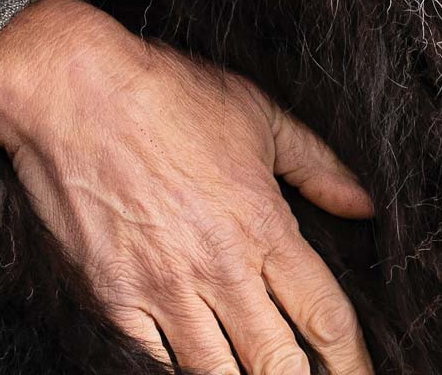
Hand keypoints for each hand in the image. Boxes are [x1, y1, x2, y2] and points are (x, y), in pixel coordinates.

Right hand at [0, 0, 374, 374]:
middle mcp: (219, 269)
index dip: (350, 357)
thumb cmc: (172, 98)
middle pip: (275, 359)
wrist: (77, 95)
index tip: (363, 374)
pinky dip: (178, 371)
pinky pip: (153, 360)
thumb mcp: (263, 119)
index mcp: (265, 226)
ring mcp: (162, 289)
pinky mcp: (111, 299)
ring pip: (215, 371)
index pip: (323, 314)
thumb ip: (319, 167)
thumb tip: (364, 204)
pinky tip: (197, 371)